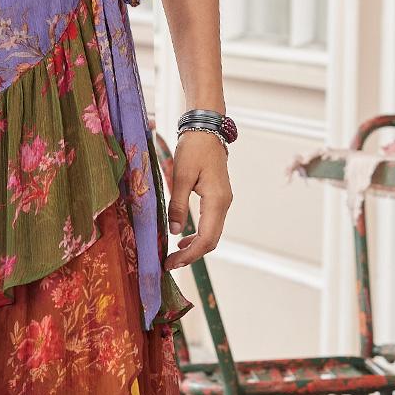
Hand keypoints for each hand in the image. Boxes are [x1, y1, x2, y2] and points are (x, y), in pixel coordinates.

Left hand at [163, 130, 231, 268]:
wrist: (206, 130)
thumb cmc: (193, 149)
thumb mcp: (181, 176)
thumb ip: (178, 205)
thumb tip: (175, 231)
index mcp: (216, 200)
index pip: (206, 239)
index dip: (189, 255)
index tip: (171, 264)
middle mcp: (224, 204)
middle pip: (212, 240)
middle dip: (191, 255)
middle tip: (170, 264)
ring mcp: (223, 202)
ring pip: (212, 234)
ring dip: (195, 247)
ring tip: (174, 255)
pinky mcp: (218, 198)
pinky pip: (211, 224)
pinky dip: (198, 235)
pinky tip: (183, 238)